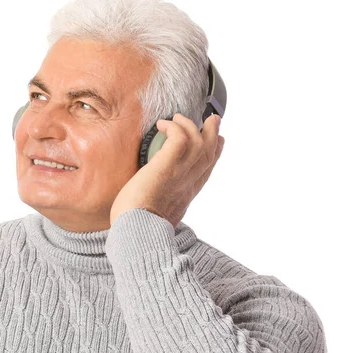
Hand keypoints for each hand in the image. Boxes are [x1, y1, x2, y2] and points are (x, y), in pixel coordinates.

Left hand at [109, 113, 224, 227]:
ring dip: (190, 125)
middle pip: (210, 153)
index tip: (217, 142)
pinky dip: (174, 127)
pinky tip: (162, 125)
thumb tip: (144, 209)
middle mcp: (188, 183)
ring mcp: (180, 173)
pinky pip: (180, 137)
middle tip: (211, 119)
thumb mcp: (156, 218)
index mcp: (186, 196)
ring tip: (177, 118)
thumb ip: (158, 208)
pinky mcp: (167, 166)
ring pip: (200, 141)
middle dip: (213, 133)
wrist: (136, 234)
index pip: (206, 171)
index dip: (214, 154)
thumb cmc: (137, 229)